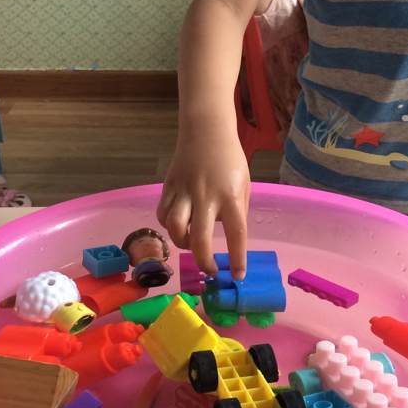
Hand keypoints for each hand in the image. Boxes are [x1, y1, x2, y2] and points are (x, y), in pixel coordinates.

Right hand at [157, 125, 250, 279]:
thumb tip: (228, 239)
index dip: (237, 259)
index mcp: (231, 196)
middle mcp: (206, 196)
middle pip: (199, 239)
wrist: (206, 131)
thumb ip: (236, 211)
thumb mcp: (244, 185)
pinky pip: (163, 215)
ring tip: (191, 244)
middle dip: (204, 262)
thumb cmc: (230, 160)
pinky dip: (169, 226)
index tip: (237, 276)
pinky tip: (178, 225)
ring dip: (182, 244)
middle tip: (210, 269)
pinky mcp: (168, 187)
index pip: (236, 234)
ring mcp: (184, 192)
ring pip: (175, 228)